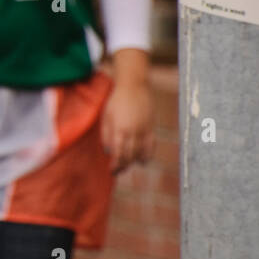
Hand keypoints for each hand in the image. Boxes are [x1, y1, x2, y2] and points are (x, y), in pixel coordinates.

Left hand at [102, 53, 154, 174]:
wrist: (134, 87)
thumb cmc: (116, 100)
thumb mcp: (106, 116)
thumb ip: (106, 134)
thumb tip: (107, 151)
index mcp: (120, 129)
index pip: (118, 153)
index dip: (115, 164)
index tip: (111, 170)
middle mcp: (134, 132)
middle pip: (130, 156)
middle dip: (123, 166)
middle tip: (117, 171)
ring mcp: (145, 130)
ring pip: (141, 153)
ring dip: (134, 162)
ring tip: (127, 166)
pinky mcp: (152, 127)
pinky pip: (152, 146)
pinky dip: (147, 155)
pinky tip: (143, 160)